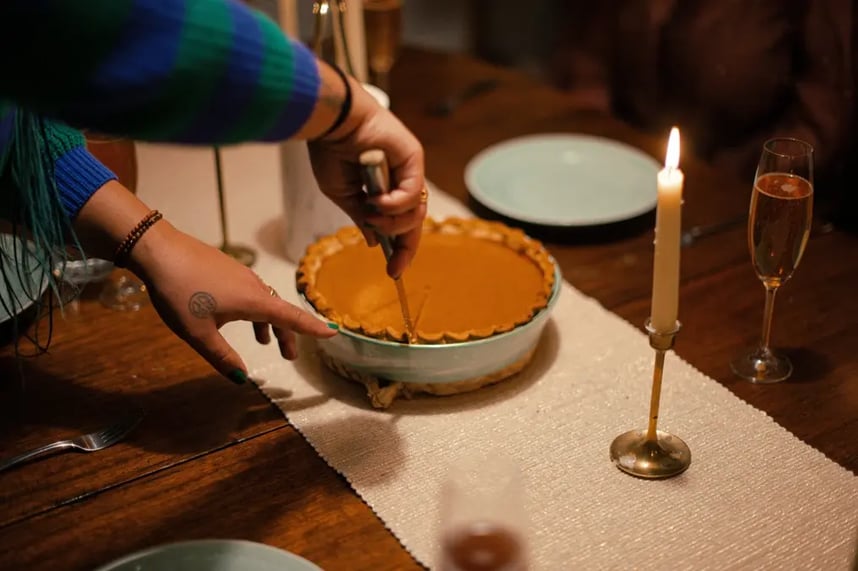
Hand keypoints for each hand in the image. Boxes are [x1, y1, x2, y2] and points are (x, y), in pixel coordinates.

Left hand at [130, 222, 336, 383]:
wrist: (158, 250)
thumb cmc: (178, 293)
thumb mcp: (198, 333)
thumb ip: (222, 356)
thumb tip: (241, 378)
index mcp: (253, 301)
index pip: (292, 318)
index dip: (314, 327)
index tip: (334, 332)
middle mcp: (253, 285)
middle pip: (279, 312)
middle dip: (286, 334)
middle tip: (288, 357)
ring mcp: (240, 274)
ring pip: (263, 301)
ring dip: (267, 322)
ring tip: (263, 341)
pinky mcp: (227, 268)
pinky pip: (250, 292)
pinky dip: (253, 309)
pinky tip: (232, 316)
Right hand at [308, 76, 425, 278]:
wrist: (330, 123)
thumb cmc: (330, 152)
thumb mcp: (343, 195)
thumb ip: (362, 217)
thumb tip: (372, 241)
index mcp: (385, 190)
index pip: (400, 225)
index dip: (400, 250)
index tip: (393, 272)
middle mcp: (401, 181)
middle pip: (414, 224)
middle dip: (405, 248)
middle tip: (393, 265)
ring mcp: (409, 171)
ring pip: (416, 213)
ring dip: (393, 223)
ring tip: (372, 214)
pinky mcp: (414, 159)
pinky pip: (412, 194)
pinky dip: (395, 204)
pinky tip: (377, 200)